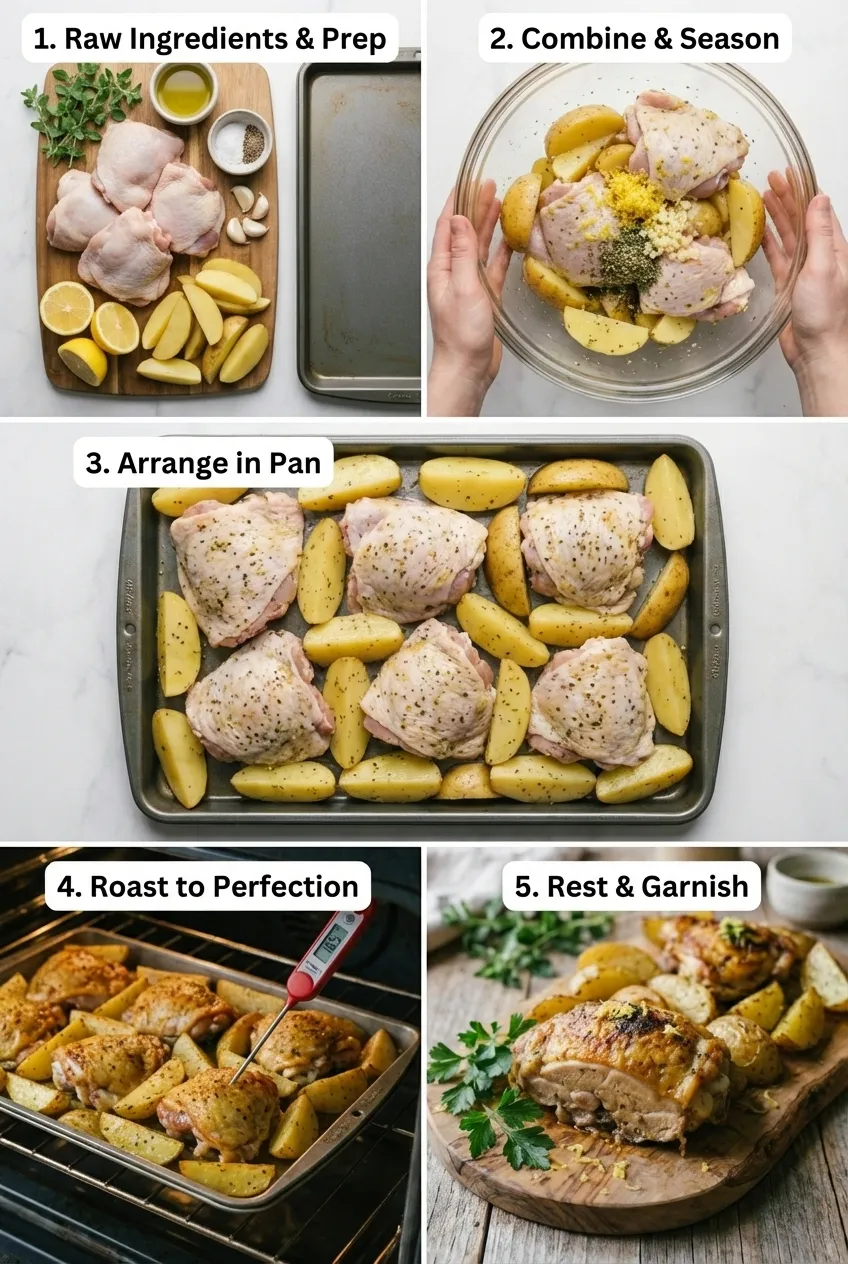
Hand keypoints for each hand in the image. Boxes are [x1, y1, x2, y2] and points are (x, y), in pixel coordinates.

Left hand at [427, 180, 511, 415]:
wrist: (467, 367)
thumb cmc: (461, 335)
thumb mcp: (463, 287)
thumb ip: (463, 253)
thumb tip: (462, 221)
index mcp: (442, 268)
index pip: (448, 226)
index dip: (458, 201)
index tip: (468, 180)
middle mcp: (453, 273)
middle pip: (465, 232)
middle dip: (476, 207)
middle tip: (491, 186)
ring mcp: (468, 284)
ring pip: (479, 247)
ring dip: (489, 226)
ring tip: (501, 204)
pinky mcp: (483, 297)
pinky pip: (492, 267)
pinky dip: (501, 253)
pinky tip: (509, 241)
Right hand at [762, 172, 847, 414]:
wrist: (817, 352)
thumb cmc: (826, 315)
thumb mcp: (824, 267)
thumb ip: (821, 233)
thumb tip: (819, 199)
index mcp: (834, 250)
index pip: (817, 212)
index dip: (803, 191)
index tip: (789, 173)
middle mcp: (821, 258)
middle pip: (802, 221)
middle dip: (787, 199)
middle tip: (771, 180)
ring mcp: (804, 272)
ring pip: (789, 238)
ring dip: (777, 218)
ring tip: (762, 199)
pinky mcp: (790, 288)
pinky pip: (778, 259)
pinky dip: (768, 245)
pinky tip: (760, 234)